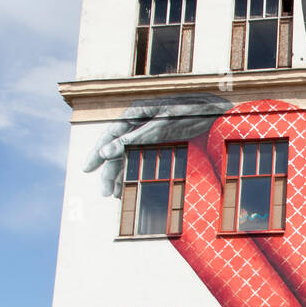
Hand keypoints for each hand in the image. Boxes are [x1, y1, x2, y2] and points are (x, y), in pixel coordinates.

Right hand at [83, 94, 232, 196]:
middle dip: (111, 171)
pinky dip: (137, 171)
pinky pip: (143, 157)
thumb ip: (133, 139)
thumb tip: (106, 152)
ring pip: (130, 154)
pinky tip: (132, 186)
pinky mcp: (162, 140)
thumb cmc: (192, 112)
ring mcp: (152, 130)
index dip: (98, 152)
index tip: (87, 169)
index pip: (110, 134)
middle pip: (119, 147)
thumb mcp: (161, 126)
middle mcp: (141, 120)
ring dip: (123, 174)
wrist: (218, 112)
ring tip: (116, 195)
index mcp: (137, 111)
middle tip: (105, 193)